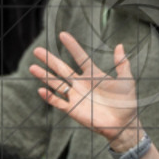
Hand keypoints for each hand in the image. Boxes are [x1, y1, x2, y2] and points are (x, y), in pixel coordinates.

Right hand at [31, 32, 141, 147]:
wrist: (124, 123)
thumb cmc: (127, 101)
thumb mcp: (127, 80)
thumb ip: (122, 64)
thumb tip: (120, 46)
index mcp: (94, 74)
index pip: (80, 57)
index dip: (72, 46)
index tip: (63, 35)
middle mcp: (82, 83)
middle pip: (62, 69)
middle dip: (50, 59)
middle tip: (37, 50)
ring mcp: (76, 96)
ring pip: (56, 83)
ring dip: (45, 76)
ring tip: (32, 67)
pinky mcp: (73, 109)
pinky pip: (58, 102)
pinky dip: (49, 97)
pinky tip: (41, 90)